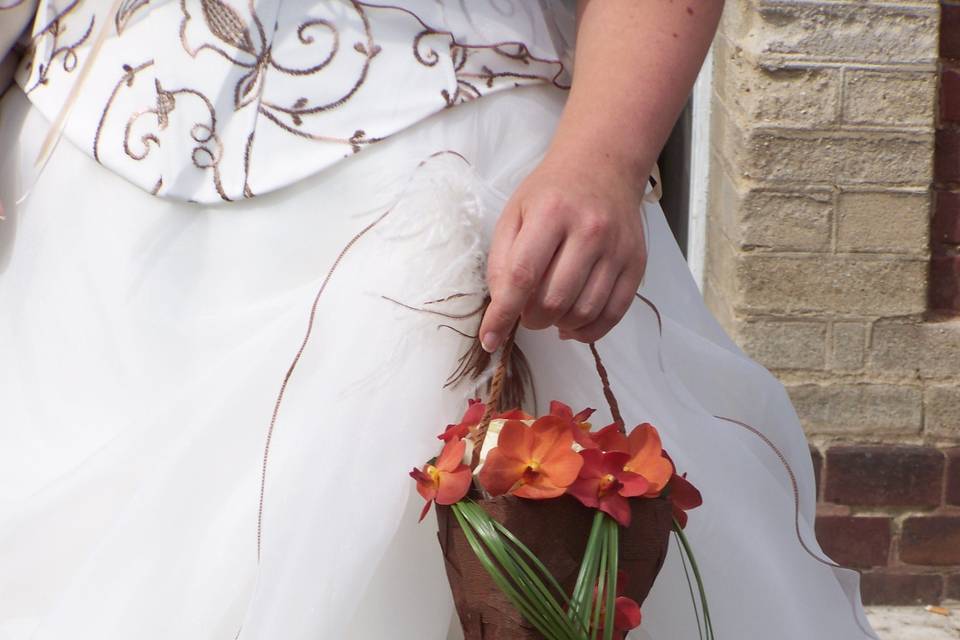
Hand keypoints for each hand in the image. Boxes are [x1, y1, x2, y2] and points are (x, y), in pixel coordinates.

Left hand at [478, 151, 647, 351]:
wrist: (602, 167)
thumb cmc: (551, 193)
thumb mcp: (514, 214)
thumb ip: (502, 260)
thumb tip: (502, 307)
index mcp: (551, 214)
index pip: (522, 276)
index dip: (503, 314)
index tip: (489, 338)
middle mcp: (589, 231)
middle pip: (554, 300)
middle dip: (531, 319)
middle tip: (525, 312)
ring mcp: (617, 249)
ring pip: (583, 312)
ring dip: (558, 325)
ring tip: (548, 314)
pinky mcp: (636, 264)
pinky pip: (612, 314)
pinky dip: (587, 331)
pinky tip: (571, 324)